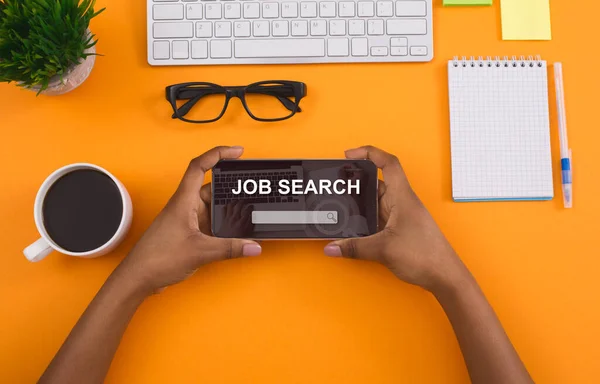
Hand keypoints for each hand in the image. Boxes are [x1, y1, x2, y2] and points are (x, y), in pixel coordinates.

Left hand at [117, 146, 261, 294]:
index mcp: (183, 201)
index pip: (199, 166)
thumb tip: (253, 246)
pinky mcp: (188, 233)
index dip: (218, 154)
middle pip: (211, 188)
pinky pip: (210, 222)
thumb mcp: (200, 251)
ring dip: (227, 209)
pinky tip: (234, 232)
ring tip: (246, 211)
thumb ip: (230, 248)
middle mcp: (185, 206)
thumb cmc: (156, 258)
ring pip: (212, 207)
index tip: (237, 152)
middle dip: (230, 187)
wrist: (139, 277)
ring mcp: (186, 219)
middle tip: (249, 187)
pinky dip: (223, 225)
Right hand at [323, 146, 464, 291]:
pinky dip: (365, 220)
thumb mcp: (383, 249)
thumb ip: (354, 247)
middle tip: (337, 184)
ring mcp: (401, 216)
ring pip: (376, 202)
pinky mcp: (399, 230)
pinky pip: (378, 218)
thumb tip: (332, 247)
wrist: (445, 276)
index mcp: (402, 197)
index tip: (350, 154)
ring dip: (360, 204)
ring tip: (340, 206)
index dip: (369, 153)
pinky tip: (353, 228)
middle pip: (376, 183)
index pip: (388, 163)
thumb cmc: (425, 255)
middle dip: (357, 182)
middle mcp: (402, 203)